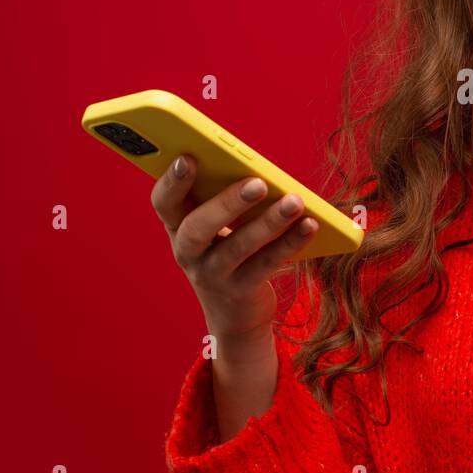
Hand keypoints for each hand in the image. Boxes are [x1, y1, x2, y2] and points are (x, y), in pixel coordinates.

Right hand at [150, 154, 319, 341]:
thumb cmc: (225, 251)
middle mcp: (187, 252)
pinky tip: (310, 224)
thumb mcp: (214, 226)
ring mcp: (212, 275)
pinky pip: (266, 264)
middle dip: (227, 203)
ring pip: (237, 247)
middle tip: (258, 183)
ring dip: (269, 222)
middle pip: (197, 228)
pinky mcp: (240, 291)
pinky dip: (290, 242)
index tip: (187, 158)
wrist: (234, 314)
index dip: (171, 182)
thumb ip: (221, 199)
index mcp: (177, 226)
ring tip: (295, 201)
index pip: (162, 202)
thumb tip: (256, 171)